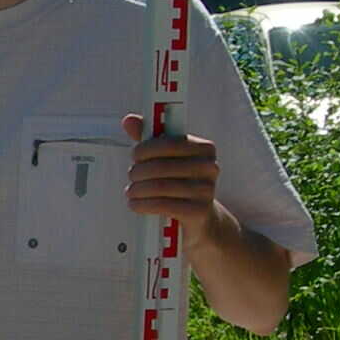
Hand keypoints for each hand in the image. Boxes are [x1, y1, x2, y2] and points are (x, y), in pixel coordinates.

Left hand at [124, 114, 219, 230]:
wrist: (201, 218)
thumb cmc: (180, 182)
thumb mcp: (166, 159)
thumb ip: (149, 139)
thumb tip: (129, 120)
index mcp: (204, 148)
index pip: (169, 143)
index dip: (146, 148)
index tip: (134, 156)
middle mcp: (209, 167)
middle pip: (162, 166)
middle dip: (139, 171)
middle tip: (131, 176)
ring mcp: (206, 190)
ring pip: (160, 186)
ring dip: (138, 189)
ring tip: (131, 192)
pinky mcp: (199, 211)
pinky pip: (164, 205)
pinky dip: (143, 204)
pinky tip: (135, 204)